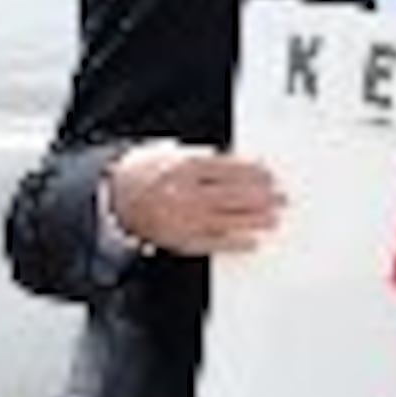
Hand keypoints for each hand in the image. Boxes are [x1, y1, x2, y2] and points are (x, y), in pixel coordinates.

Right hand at [106, 141, 287, 255]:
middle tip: (281, 197)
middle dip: (261, 197)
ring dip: (255, 220)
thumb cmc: (146, 172)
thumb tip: (239, 164)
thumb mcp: (171, 152)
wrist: (114, 198)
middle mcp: (185, 194)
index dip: (253, 172)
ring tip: (274, 218)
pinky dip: (235, 243)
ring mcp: (183, 220)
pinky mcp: (181, 241)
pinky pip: (213, 243)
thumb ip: (204, 158)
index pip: (228, 169)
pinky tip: (252, 242)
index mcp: (184, 167)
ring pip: (227, 220)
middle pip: (232, 195)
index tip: (270, 175)